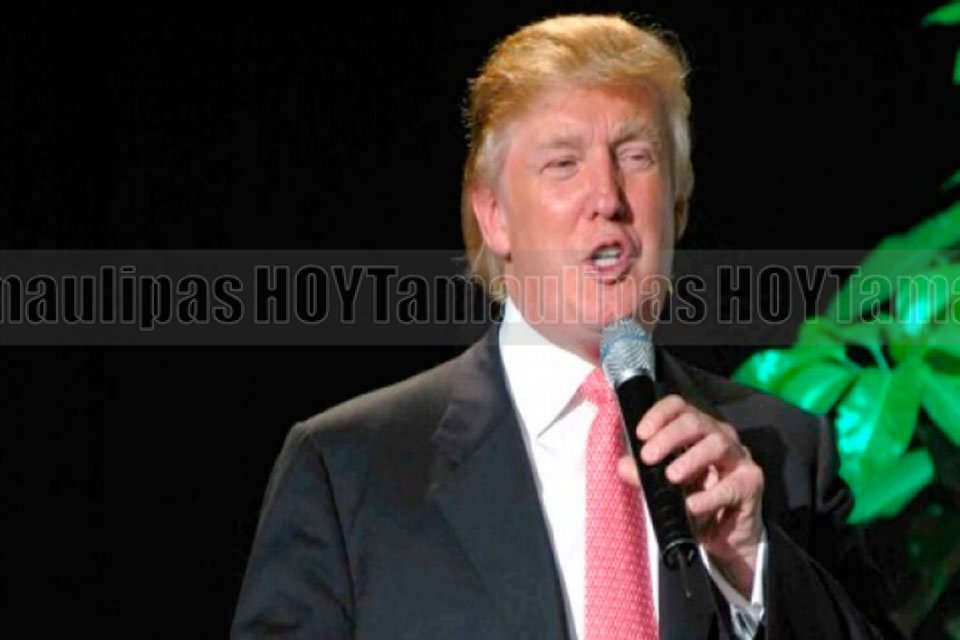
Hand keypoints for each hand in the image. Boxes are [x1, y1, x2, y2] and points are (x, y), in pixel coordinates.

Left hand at [616, 394, 763, 596]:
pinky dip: (709, 496)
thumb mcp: (664, 488)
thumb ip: (645, 475)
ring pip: (716, 444)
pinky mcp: (751, 482)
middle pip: (695, 422)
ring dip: (690, 459)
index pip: (678, 407)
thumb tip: (622, 466)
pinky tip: (692, 506)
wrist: (724, 537)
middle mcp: (719, 436)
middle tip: (648, 457)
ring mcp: (738, 457)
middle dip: (668, 437)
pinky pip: (731, 485)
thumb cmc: (694, 501)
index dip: (659, 414)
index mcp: (696, 430)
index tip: (640, 434)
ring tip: (671, 477)